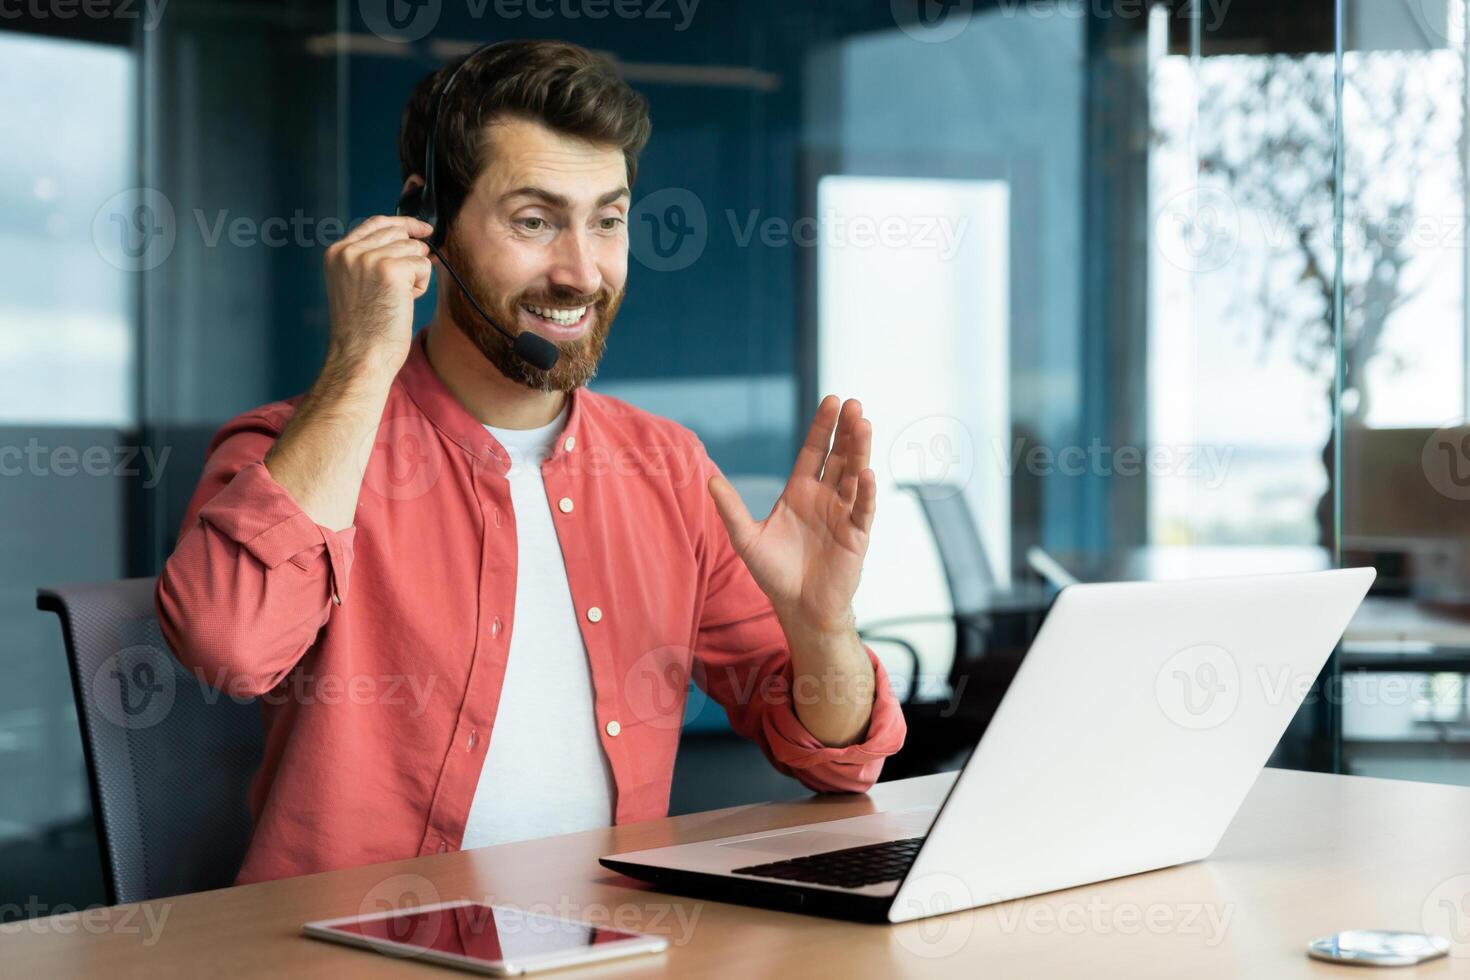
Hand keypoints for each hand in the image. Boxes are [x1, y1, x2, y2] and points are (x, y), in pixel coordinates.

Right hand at [322, 215, 433, 374]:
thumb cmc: (364, 331)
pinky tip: (404, 303)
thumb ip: (372, 259)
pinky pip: (424, 264)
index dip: (403, 224)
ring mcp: (369, 258)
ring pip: (414, 249)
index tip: (422, 229)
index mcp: (337, 253)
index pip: (375, 222)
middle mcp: (349, 251)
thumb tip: (415, 241)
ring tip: (396, 300)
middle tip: (408, 283)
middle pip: (398, 233)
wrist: (360, 357)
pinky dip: (421, 286)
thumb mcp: (357, 285)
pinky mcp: (391, 269)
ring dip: (415, 275)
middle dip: (412, 254)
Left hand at [708, 395, 876, 634]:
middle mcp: (825, 497)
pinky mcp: (856, 535)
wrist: (798, 607)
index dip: (823, 427)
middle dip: (846, 431)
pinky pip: (863, 509)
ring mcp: (843, 514)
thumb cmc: (774, 573)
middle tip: (853, 404)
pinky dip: (866, 491)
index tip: (832, 401)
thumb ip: (731, 509)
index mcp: (800, 491)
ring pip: (854, 475)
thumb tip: (709, 481)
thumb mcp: (746, 539)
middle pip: (838, 456)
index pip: (814, 451)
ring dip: (859, 450)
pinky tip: (866, 473)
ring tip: (864, 423)